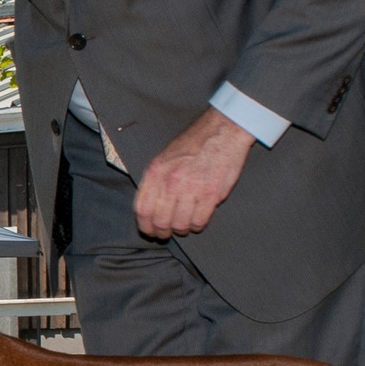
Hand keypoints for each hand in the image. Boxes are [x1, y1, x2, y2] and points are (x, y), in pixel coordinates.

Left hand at [133, 107, 254, 237]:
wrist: (222, 132)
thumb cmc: (193, 144)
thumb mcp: (165, 157)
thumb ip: (155, 180)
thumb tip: (149, 206)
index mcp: (156, 172)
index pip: (142, 209)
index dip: (144, 225)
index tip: (149, 231)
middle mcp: (171, 181)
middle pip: (160, 221)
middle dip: (162, 232)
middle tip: (167, 234)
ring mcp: (191, 188)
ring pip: (180, 225)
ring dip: (181, 230)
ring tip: (184, 226)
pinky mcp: (211, 193)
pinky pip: (199, 221)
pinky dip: (197, 226)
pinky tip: (198, 220)